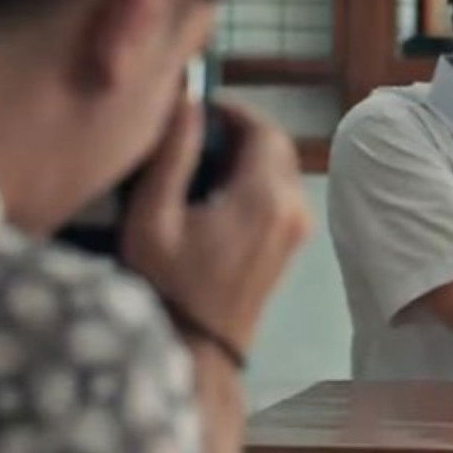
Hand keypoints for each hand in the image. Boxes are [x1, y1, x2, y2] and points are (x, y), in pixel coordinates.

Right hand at [121, 101, 310, 356]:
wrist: (199, 349)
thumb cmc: (167, 284)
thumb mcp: (154, 217)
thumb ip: (174, 155)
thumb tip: (189, 103)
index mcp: (265, 198)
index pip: (264, 130)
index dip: (234, 111)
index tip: (200, 106)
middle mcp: (293, 207)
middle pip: (278, 147)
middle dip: (242, 130)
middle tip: (199, 129)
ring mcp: (299, 228)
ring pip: (282, 169)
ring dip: (250, 154)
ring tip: (203, 156)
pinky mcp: (293, 243)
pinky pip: (282, 192)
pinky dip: (257, 178)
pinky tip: (219, 188)